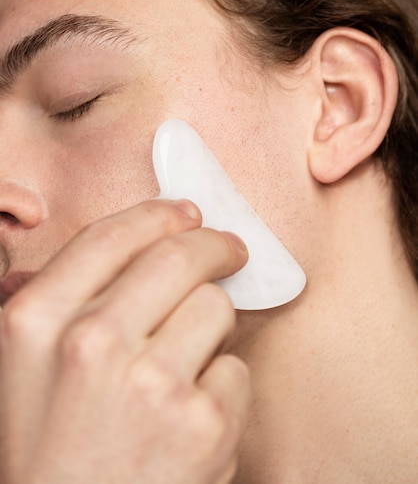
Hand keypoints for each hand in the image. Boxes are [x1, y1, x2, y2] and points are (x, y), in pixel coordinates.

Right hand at [0, 199, 249, 483]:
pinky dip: (222, 385)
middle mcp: (91, 342)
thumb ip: (58, 304)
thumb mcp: (22, 372)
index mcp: (37, 322)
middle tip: (230, 250)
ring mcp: (152, 382)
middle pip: (178, 256)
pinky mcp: (203, 423)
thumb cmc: (46, 455)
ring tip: (185, 365)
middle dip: (213, 245)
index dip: (157, 215)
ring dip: (211, 327)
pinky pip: (236, 368)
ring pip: (216, 306)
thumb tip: (120, 248)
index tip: (185, 213)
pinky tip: (191, 417)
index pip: (111, 236)